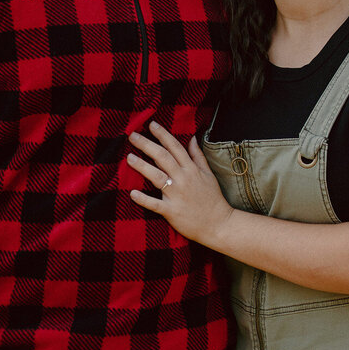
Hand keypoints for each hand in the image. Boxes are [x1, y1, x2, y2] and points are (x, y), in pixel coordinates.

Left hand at [127, 122, 234, 245]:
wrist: (219, 224)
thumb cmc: (213, 199)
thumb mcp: (209, 174)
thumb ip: (198, 156)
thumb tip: (193, 138)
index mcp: (191, 169)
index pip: (175, 147)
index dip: (163, 135)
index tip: (151, 125)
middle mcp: (183, 179)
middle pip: (163, 157)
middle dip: (147, 145)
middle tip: (133, 136)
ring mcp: (177, 195)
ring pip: (157, 176)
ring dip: (142, 166)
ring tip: (129, 157)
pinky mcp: (172, 211)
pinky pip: (155, 204)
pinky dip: (144, 199)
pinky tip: (132, 193)